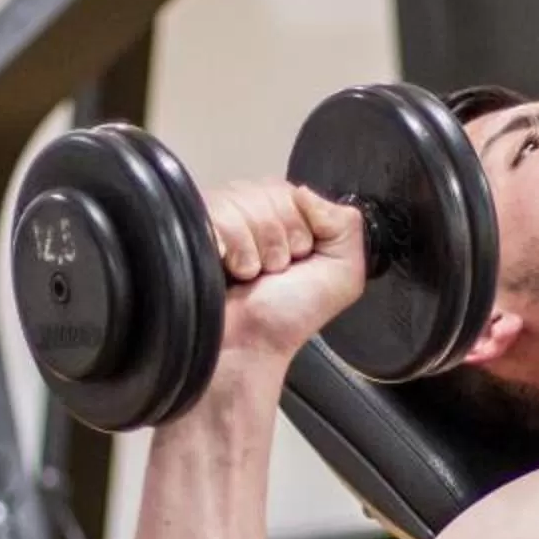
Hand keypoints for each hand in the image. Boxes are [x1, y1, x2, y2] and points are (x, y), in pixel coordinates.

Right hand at [210, 179, 365, 363]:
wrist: (247, 346)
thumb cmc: (289, 315)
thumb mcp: (343, 273)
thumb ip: (346, 225)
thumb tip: (304, 192)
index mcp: (284, 216)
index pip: (294, 192)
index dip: (302, 229)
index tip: (298, 261)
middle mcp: (249, 210)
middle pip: (269, 194)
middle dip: (279, 241)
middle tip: (272, 273)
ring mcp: (218, 216)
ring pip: (243, 203)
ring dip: (255, 251)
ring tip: (249, 276)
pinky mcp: (192, 225)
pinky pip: (218, 213)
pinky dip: (232, 248)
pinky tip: (228, 267)